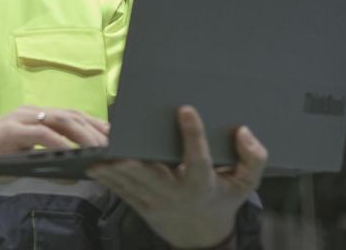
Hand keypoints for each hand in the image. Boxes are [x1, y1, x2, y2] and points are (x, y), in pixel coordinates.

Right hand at [0, 105, 109, 156]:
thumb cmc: (0, 155)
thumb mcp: (30, 157)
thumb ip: (51, 161)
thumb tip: (75, 174)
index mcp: (39, 115)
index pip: (72, 114)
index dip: (93, 123)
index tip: (112, 134)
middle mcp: (33, 112)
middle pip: (70, 114)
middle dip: (93, 128)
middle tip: (110, 143)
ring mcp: (23, 118)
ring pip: (59, 120)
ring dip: (81, 134)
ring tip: (96, 147)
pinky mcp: (12, 128)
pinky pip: (40, 134)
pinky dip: (57, 142)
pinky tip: (69, 150)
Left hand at [86, 106, 265, 249]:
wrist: (201, 236)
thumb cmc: (222, 200)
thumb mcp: (246, 185)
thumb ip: (253, 160)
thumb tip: (244, 132)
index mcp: (203, 185)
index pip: (199, 159)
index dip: (193, 135)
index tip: (186, 109)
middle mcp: (176, 194)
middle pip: (154, 175)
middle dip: (136, 160)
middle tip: (122, 137)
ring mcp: (155, 202)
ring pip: (131, 183)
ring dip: (113, 167)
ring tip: (97, 148)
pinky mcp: (139, 205)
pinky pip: (120, 191)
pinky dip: (106, 177)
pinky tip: (91, 163)